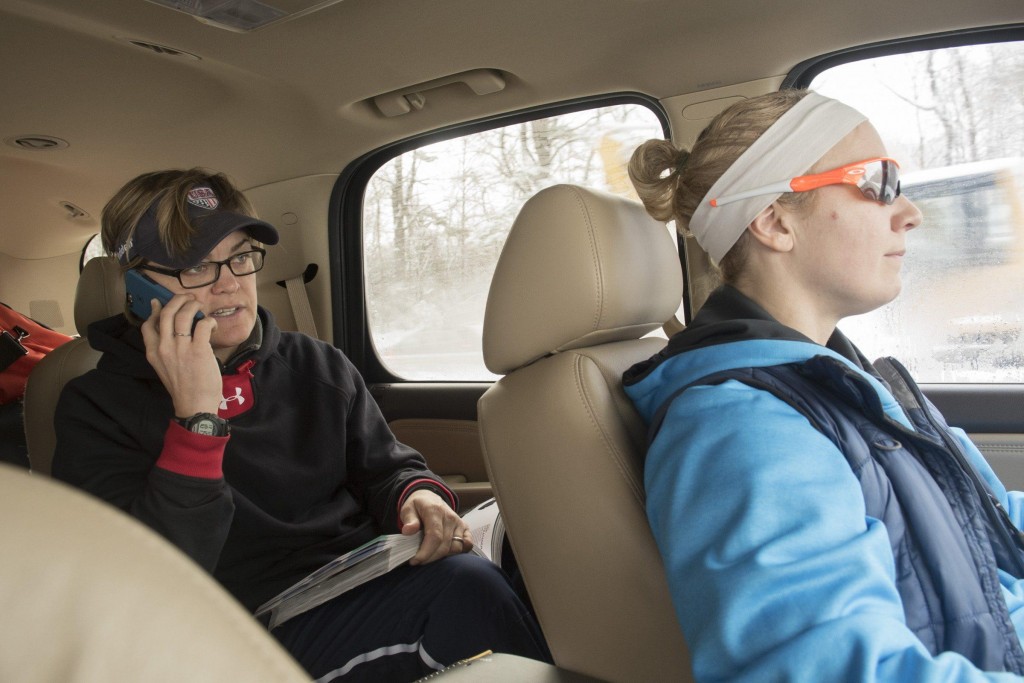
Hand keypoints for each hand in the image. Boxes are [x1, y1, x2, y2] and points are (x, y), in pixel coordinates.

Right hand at [139, 296, 222, 417]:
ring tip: (199, 306)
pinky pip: (203, 324)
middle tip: (187, 298)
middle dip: (177, 300)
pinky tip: (212, 325)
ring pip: (183, 314)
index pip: (148, 325)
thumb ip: (165, 350)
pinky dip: (209, 321)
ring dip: (193, 306)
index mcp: (153, 353)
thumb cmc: (184, 388)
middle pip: (166, 313)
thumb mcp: (165, 368)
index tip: (160, 302)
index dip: (154, 310)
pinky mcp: (199, 350)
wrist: (194, 405)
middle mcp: (164, 348)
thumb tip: (171, 331)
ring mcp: (181, 348)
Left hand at [399, 489, 472, 564]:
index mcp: (435, 511)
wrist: (430, 498)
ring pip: (456, 548)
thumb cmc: (418, 506)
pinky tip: (445, 553)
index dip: (426, 552)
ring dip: (443, 557)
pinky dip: (457, 553)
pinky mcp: (465, 528)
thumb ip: (409, 520)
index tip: (415, 561)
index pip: (435, 536)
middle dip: (431, 558)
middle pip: (445, 545)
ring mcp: (459, 523)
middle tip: (419, 561)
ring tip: (430, 557)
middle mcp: (450, 517)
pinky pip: (467, 545)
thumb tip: (408, 531)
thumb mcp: (408, 509)